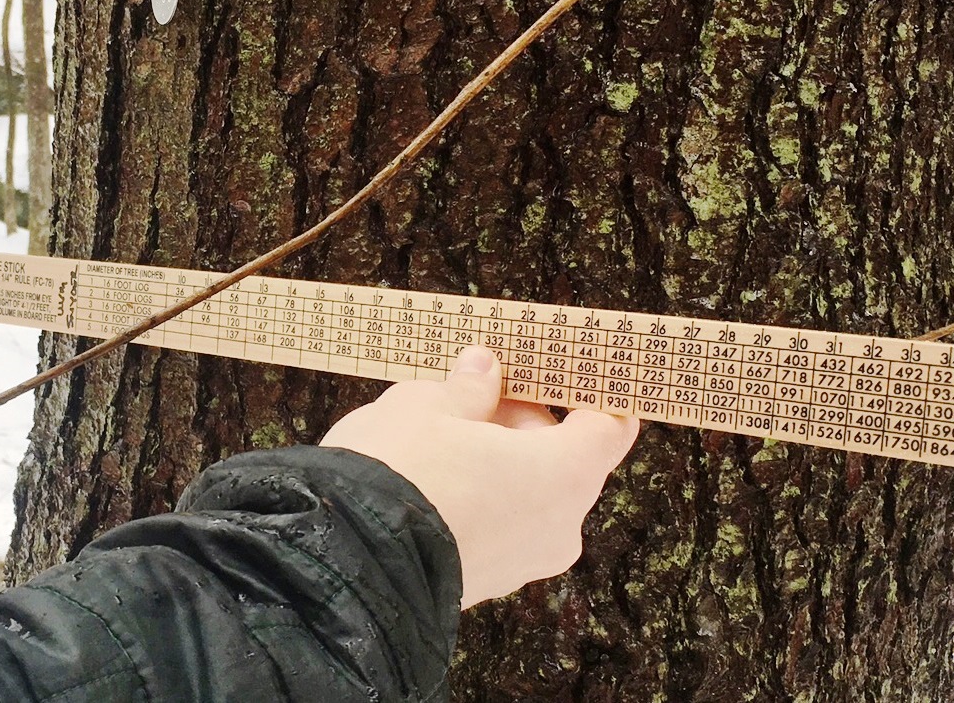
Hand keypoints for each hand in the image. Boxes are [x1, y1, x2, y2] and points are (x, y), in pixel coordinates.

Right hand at [319, 346, 639, 608]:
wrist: (343, 559)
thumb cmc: (398, 471)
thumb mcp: (430, 404)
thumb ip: (468, 388)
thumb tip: (482, 371)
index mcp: (564, 474)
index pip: (610, 427)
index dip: (590, 394)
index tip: (564, 371)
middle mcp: (558, 527)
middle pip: (565, 458)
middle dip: (524, 422)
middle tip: (477, 390)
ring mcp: (523, 563)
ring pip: (528, 494)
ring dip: (498, 460)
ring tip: (442, 431)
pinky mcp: (486, 584)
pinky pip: (499, 525)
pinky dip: (480, 497)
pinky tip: (433, 473)